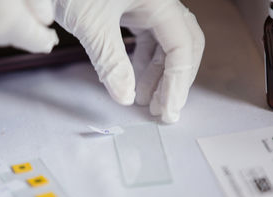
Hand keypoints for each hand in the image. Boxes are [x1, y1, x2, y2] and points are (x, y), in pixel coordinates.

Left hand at [54, 0, 204, 122]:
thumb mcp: (91, 24)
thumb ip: (110, 62)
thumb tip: (124, 98)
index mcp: (159, 0)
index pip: (182, 46)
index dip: (177, 82)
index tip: (167, 111)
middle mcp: (159, 2)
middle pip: (181, 46)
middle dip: (174, 80)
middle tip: (162, 110)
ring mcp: (147, 5)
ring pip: (164, 44)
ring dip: (158, 75)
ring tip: (144, 101)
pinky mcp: (133, 9)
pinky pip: (147, 39)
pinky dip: (143, 62)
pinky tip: (134, 80)